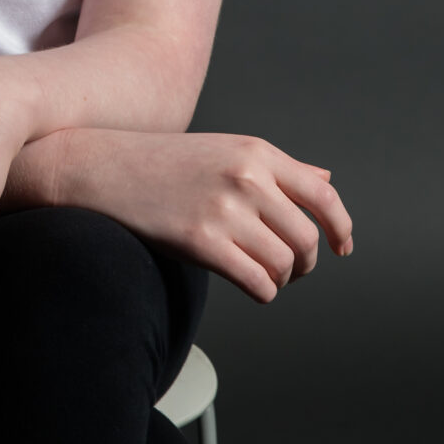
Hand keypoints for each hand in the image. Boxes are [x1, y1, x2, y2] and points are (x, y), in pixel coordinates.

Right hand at [55, 130, 352, 302]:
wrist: (102, 167)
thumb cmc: (163, 162)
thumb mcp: (226, 149)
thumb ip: (278, 167)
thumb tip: (326, 179)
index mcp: (257, 152)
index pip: (323, 195)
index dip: (341, 228)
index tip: (342, 247)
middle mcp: (247, 177)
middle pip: (306, 239)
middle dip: (305, 264)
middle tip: (289, 270)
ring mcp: (224, 209)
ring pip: (284, 265)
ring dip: (281, 280)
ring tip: (263, 276)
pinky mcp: (202, 241)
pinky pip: (258, 283)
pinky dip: (262, 293)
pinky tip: (249, 285)